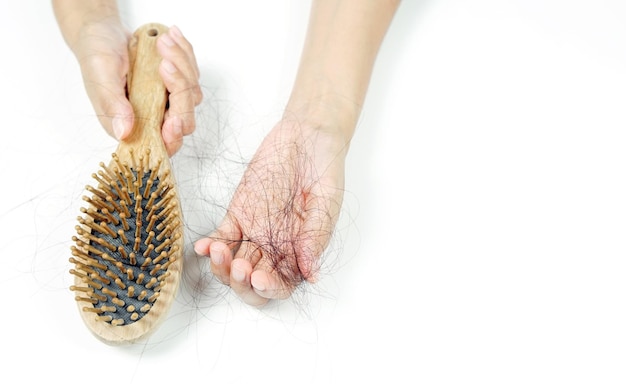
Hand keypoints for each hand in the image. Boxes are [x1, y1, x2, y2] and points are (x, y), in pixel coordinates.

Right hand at [72, 20, 200, 154]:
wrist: (102, 33)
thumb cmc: (96, 55)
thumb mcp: (101, 77)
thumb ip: (113, 105)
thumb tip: (124, 132)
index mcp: (131, 125)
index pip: (161, 144)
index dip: (172, 136)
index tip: (173, 119)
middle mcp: (153, 117)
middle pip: (185, 120)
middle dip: (180, 90)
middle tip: (164, 63)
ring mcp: (167, 101)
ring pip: (192, 94)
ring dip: (182, 64)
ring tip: (162, 41)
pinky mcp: (176, 84)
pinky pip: (192, 74)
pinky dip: (184, 53)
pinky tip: (170, 36)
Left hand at [194, 120, 347, 305]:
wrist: (308, 137)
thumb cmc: (324, 168)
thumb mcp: (326, 202)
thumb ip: (316, 237)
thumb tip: (311, 275)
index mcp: (300, 251)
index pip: (282, 284)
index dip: (270, 289)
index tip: (261, 279)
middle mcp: (275, 247)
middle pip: (253, 281)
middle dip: (242, 283)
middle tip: (241, 267)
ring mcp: (254, 232)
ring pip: (232, 264)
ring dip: (223, 267)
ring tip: (219, 253)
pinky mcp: (238, 213)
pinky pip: (222, 235)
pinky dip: (210, 245)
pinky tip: (203, 246)